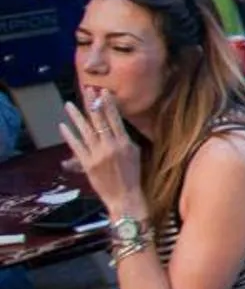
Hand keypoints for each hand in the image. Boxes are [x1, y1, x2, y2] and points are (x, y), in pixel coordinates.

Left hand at [59, 90, 142, 211]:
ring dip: (76, 116)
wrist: (125, 197)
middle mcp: (110, 146)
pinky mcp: (87, 164)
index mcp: (125, 143)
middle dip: (92, 104)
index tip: (103, 92)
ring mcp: (97, 155)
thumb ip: (126, 140)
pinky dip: (69, 135)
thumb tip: (118, 128)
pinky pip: (76, 146)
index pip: (115, 119)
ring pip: (85, 131)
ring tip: (69, 104)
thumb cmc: (134, 176)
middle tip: (86, 90)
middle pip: (99, 121)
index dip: (108, 104)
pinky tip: (63, 126)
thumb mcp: (136, 155)